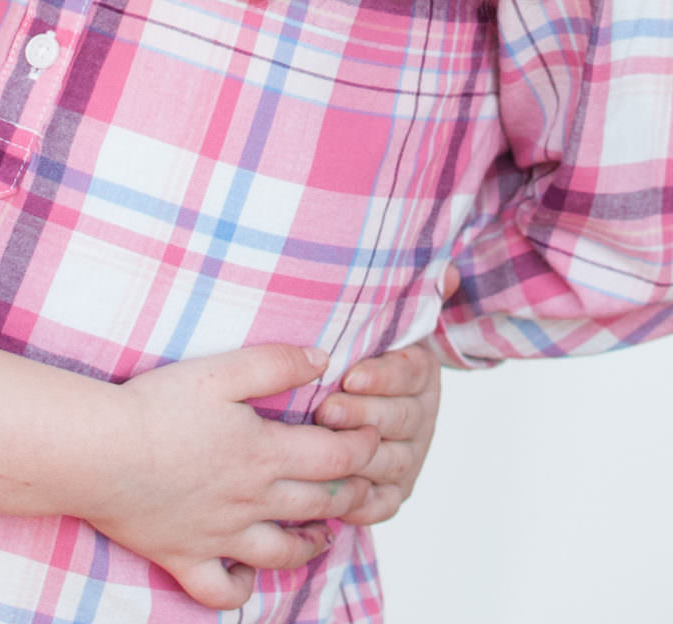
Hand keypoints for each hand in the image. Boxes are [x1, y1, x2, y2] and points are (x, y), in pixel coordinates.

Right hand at [90, 345, 378, 610]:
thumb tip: (324, 360)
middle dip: (348, 494)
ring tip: (323, 535)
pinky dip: (242, 587)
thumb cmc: (156, 406)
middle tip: (359, 483)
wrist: (101, 452)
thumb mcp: (221, 370)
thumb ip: (276, 363)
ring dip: (310, 544)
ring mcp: (220, 537)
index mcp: (264, 453)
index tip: (371, 434)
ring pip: (282, 552)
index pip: (335, 458)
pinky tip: (248, 574)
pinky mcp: (185, 557)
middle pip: (318, 505)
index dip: (362, 446)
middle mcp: (251, 502)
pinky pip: (222, 590)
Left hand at [312, 274, 456, 526]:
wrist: (358, 396)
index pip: (410, 374)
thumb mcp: (386, 317)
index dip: (382, 376)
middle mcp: (421, 417)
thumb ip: (417, 293)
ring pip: (390, 460)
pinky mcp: (395, 491)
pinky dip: (362, 502)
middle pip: (398, 419)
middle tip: (325, 409)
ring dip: (358, 455)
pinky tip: (337, 496)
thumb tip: (449, 271)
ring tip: (324, 445)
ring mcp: (410, 456)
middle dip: (361, 414)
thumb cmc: (361, 349)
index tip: (351, 374)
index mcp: (420, 373)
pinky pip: (382, 502)